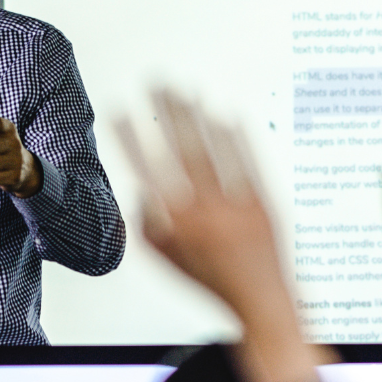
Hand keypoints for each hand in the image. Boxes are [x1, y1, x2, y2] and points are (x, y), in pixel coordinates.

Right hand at [117, 92, 285, 315]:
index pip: (145, 174)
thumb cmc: (212, 280)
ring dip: (197, 117)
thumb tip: (138, 192)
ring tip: (185, 88)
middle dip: (164, 113)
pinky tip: (226, 113)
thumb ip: (145, 227)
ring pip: (213, 153)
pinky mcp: (262, 203)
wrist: (261, 299)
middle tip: (154, 82)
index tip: (118, 111)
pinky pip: (248, 163)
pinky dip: (237, 137)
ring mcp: (235, 207)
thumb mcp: (166, 261)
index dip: (128, 140)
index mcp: (176, 228)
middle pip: (180, 153)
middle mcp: (204, 215)